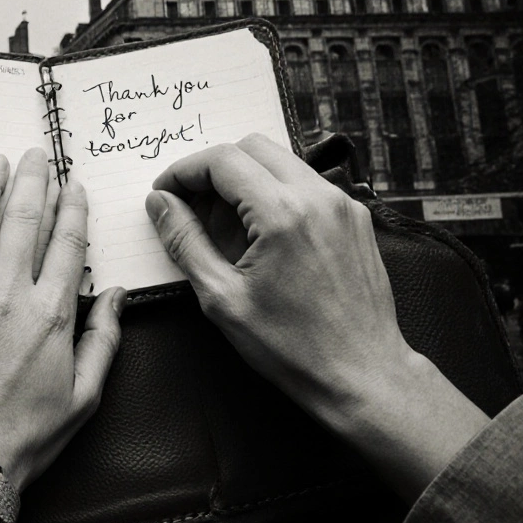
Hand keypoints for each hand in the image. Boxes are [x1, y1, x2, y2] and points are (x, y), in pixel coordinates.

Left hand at [0, 148, 126, 491]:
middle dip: (33, 181)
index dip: (72, 207)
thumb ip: (104, 340)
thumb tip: (116, 295)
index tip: (72, 184)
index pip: (67, 243)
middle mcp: (7, 296)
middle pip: (24, 221)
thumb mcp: (85, 396)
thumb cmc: (26, 437)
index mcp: (52, 313)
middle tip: (36, 156)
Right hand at [146, 134, 488, 501]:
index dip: (184, 171)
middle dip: (214, 168)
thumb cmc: (292, 347)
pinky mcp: (356, 219)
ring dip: (246, 178)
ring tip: (224, 223)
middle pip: (253, 148)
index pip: (222, 160)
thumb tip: (160, 204)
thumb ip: (185, 241)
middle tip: (190, 204)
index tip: (166, 193)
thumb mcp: (221, 297)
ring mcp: (343, 205)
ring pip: (283, 162)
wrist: (362, 375)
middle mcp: (318, 197)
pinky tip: (262, 233)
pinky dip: (277, 193)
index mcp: (283, 213)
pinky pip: (308, 185)